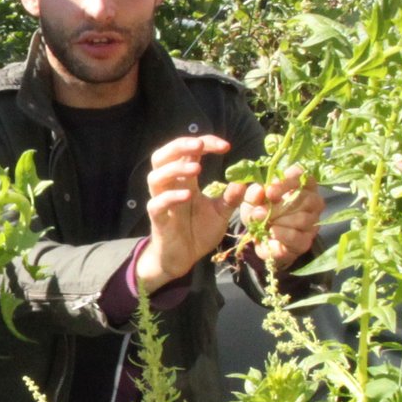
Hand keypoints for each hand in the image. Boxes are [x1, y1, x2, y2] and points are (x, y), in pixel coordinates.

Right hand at [140, 133, 235, 289]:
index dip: (205, 143)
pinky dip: (170, 197)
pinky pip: (157, 204)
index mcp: (184, 181)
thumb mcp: (220, 212)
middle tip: (199, 144)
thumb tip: (246, 182)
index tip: (225, 146)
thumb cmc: (198, 231)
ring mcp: (161, 202)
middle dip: (179, 146)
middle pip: (162, 156)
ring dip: (174, 169)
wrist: (184, 258)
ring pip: (155, 177)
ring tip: (196, 168)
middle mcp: (169, 187)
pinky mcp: (158, 219)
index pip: (188, 152)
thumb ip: (231, 198)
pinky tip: (188, 196)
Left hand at [247, 168, 322, 267]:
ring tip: (265, 222)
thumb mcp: (251, 201)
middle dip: (279, 206)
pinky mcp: (306, 241)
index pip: (303, 175)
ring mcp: (312, 222)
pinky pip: (296, 235)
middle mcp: (312, 202)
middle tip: (260, 211)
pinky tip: (271, 232)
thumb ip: (253, 193)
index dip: (288, 181)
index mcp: (300, 185)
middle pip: (305, 198)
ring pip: (302, 218)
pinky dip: (280, 233)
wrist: (260, 239)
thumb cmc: (260, 213)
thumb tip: (260, 189)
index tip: (270, 191)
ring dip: (278, 220)